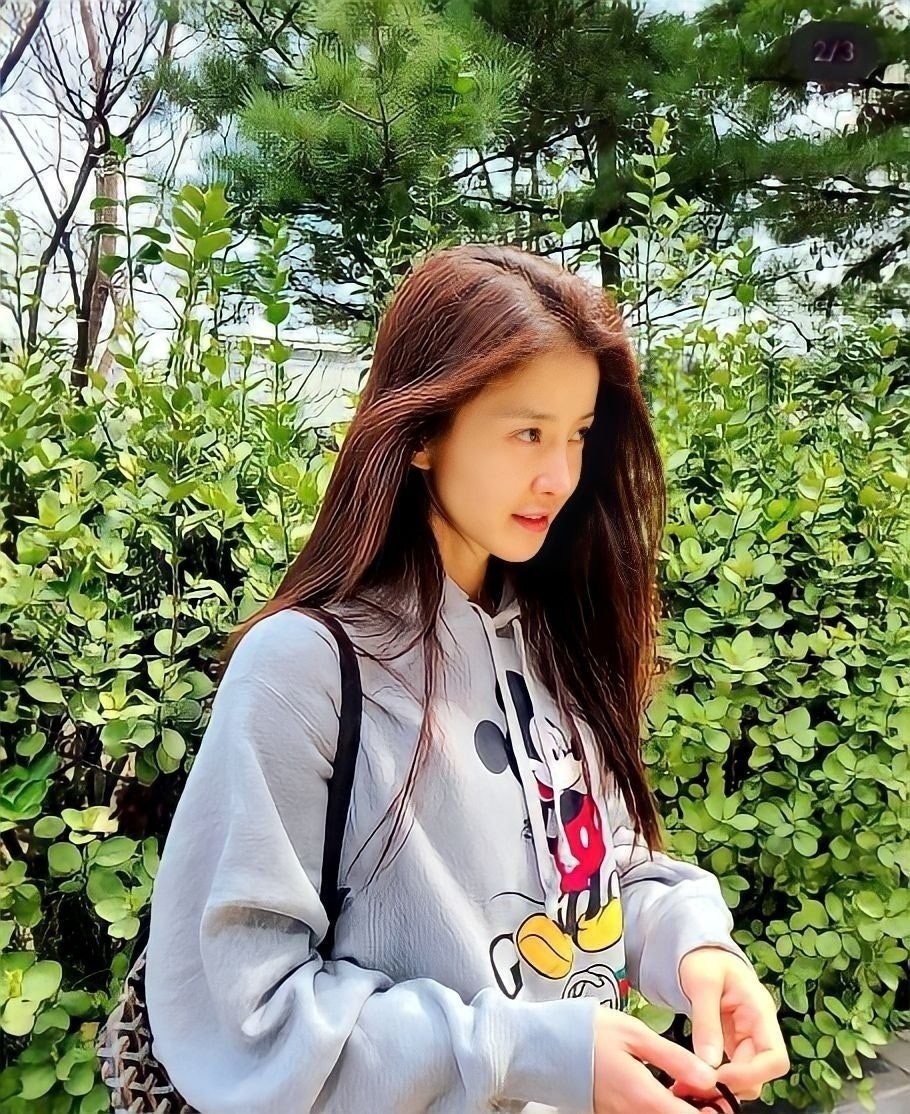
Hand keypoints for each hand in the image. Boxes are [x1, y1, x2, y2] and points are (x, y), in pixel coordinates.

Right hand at [593, 1006, 726, 1113]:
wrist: (542, 1044)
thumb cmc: (587, 1033)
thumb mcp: (635, 1034)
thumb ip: (674, 1057)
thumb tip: (709, 1077)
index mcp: (644, 1097)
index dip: (714, 1109)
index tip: (720, 1092)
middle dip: (698, 1108)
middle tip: (703, 1084)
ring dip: (678, 1106)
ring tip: (684, 1081)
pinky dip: (659, 1105)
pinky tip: (661, 1085)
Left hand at [671, 946, 790, 1108]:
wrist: (700, 951)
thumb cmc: (704, 959)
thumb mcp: (701, 982)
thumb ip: (706, 1021)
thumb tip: (709, 1063)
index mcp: (760, 1010)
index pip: (775, 1057)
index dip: (752, 1075)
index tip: (718, 1078)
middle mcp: (760, 1028)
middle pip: (763, 1072)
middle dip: (736, 1084)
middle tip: (700, 1087)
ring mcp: (750, 1037)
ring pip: (749, 1076)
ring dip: (727, 1085)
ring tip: (694, 1084)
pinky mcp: (736, 1043)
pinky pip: (735, 1069)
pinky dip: (719, 1078)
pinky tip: (696, 1077)